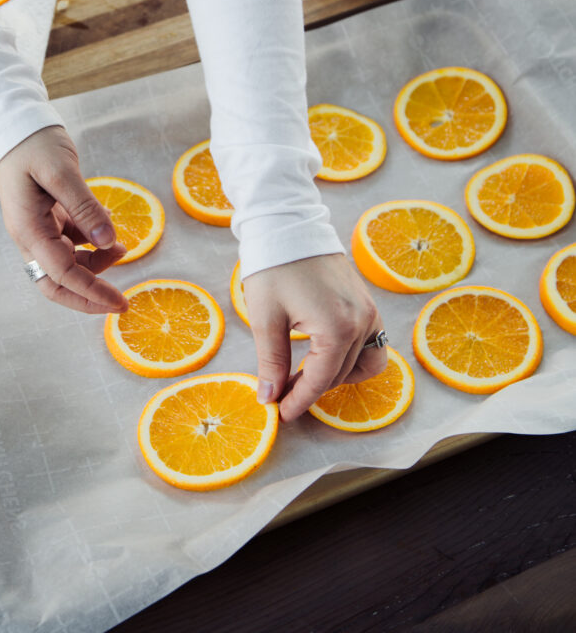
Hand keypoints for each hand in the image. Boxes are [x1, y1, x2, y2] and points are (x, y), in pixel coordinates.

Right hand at [0, 126, 127, 314]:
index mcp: (29, 230)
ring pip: (67, 264)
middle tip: (120, 301)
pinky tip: (108, 229)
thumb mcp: (62, 172)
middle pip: (57, 283)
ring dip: (95, 264)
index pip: (62, 274)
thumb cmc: (35, 145)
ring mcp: (39, 229)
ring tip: (122, 247)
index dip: (91, 291)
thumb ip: (84, 207)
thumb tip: (107, 241)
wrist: (17, 126)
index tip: (119, 301)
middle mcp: (31, 236)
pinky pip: (71, 243)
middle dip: (88, 295)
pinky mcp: (49, 219)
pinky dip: (92, 243)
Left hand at [242, 253, 386, 422]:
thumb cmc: (274, 267)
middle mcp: (362, 322)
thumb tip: (270, 397)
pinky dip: (353, 357)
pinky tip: (326, 355)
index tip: (280, 413)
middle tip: (281, 393)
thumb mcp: (266, 317)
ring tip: (304, 375)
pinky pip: (371, 343)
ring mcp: (369, 312)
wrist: (288, 224)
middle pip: (339, 375)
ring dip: (335, 376)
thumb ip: (272, 361)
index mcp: (337, 329)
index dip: (298, 401)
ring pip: (361, 364)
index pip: (320, 380)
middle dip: (310, 389)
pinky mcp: (368, 303)